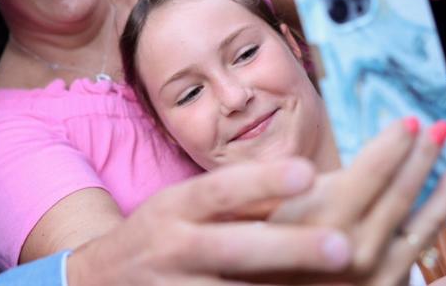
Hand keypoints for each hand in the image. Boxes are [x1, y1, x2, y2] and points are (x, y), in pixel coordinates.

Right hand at [66, 158, 357, 284]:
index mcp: (175, 207)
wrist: (101, 280)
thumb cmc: (163, 234)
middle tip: (344, 246)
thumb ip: (240, 199)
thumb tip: (311, 183)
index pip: (220, 190)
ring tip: (341, 285)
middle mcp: (172, 247)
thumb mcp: (185, 204)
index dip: (262, 180)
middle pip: (235, 248)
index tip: (309, 171)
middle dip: (290, 248)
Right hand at [266, 118, 445, 283]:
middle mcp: (355, 245)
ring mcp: (376, 269)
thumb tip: (344, 158)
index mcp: (323, 219)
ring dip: (439, 183)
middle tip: (436, 127)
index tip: (406, 122)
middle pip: (399, 191)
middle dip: (420, 154)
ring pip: (418, 217)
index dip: (392, 144)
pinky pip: (421, 242)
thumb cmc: (268, 251)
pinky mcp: (387, 284)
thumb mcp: (271, 210)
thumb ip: (306, 186)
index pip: (370, 171)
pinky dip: (439, 214)